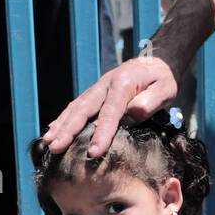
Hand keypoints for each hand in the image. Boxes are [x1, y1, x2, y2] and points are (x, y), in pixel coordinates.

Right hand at [41, 56, 178, 157]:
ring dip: (60, 125)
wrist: (155, 61)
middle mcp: (105, 85)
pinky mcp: (94, 94)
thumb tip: (135, 112)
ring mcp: (97, 89)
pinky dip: (63, 119)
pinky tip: (52, 131)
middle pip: (83, 109)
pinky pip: (76, 107)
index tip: (93, 152)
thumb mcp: (166, 88)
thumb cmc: (162, 79)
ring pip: (75, 108)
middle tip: (55, 147)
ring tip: (48, 143)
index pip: (110, 113)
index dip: (101, 133)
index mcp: (123, 84)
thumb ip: (152, 100)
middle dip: (68, 130)